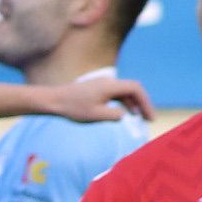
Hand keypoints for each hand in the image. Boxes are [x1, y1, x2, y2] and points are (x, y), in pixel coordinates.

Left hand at [37, 71, 154, 122]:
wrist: (53, 100)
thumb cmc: (72, 108)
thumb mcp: (96, 115)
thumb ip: (114, 116)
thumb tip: (124, 115)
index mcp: (110, 85)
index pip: (135, 89)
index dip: (145, 102)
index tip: (149, 117)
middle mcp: (108, 82)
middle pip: (132, 89)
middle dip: (142, 103)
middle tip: (148, 119)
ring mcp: (102, 84)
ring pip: (124, 92)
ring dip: (133, 104)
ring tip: (139, 118)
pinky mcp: (97, 89)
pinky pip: (115, 94)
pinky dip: (123, 103)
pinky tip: (125, 113)